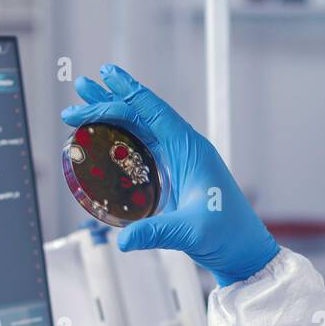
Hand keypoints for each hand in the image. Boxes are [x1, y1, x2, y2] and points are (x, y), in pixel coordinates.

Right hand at [61, 65, 279, 285]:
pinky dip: (121, 142)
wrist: (244, 252)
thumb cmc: (228, 235)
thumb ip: (157, 233)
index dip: (128, 91)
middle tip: (80, 89)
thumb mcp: (191, 232)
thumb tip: (123, 240)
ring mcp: (180, 163)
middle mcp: (185, 150)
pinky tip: (103, 141)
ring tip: (83, 106)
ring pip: (140, 131)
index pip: (154, 112)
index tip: (106, 73)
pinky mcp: (175, 177)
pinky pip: (144, 151)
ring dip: (112, 118)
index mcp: (191, 150)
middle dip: (109, 101)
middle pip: (142, 116)